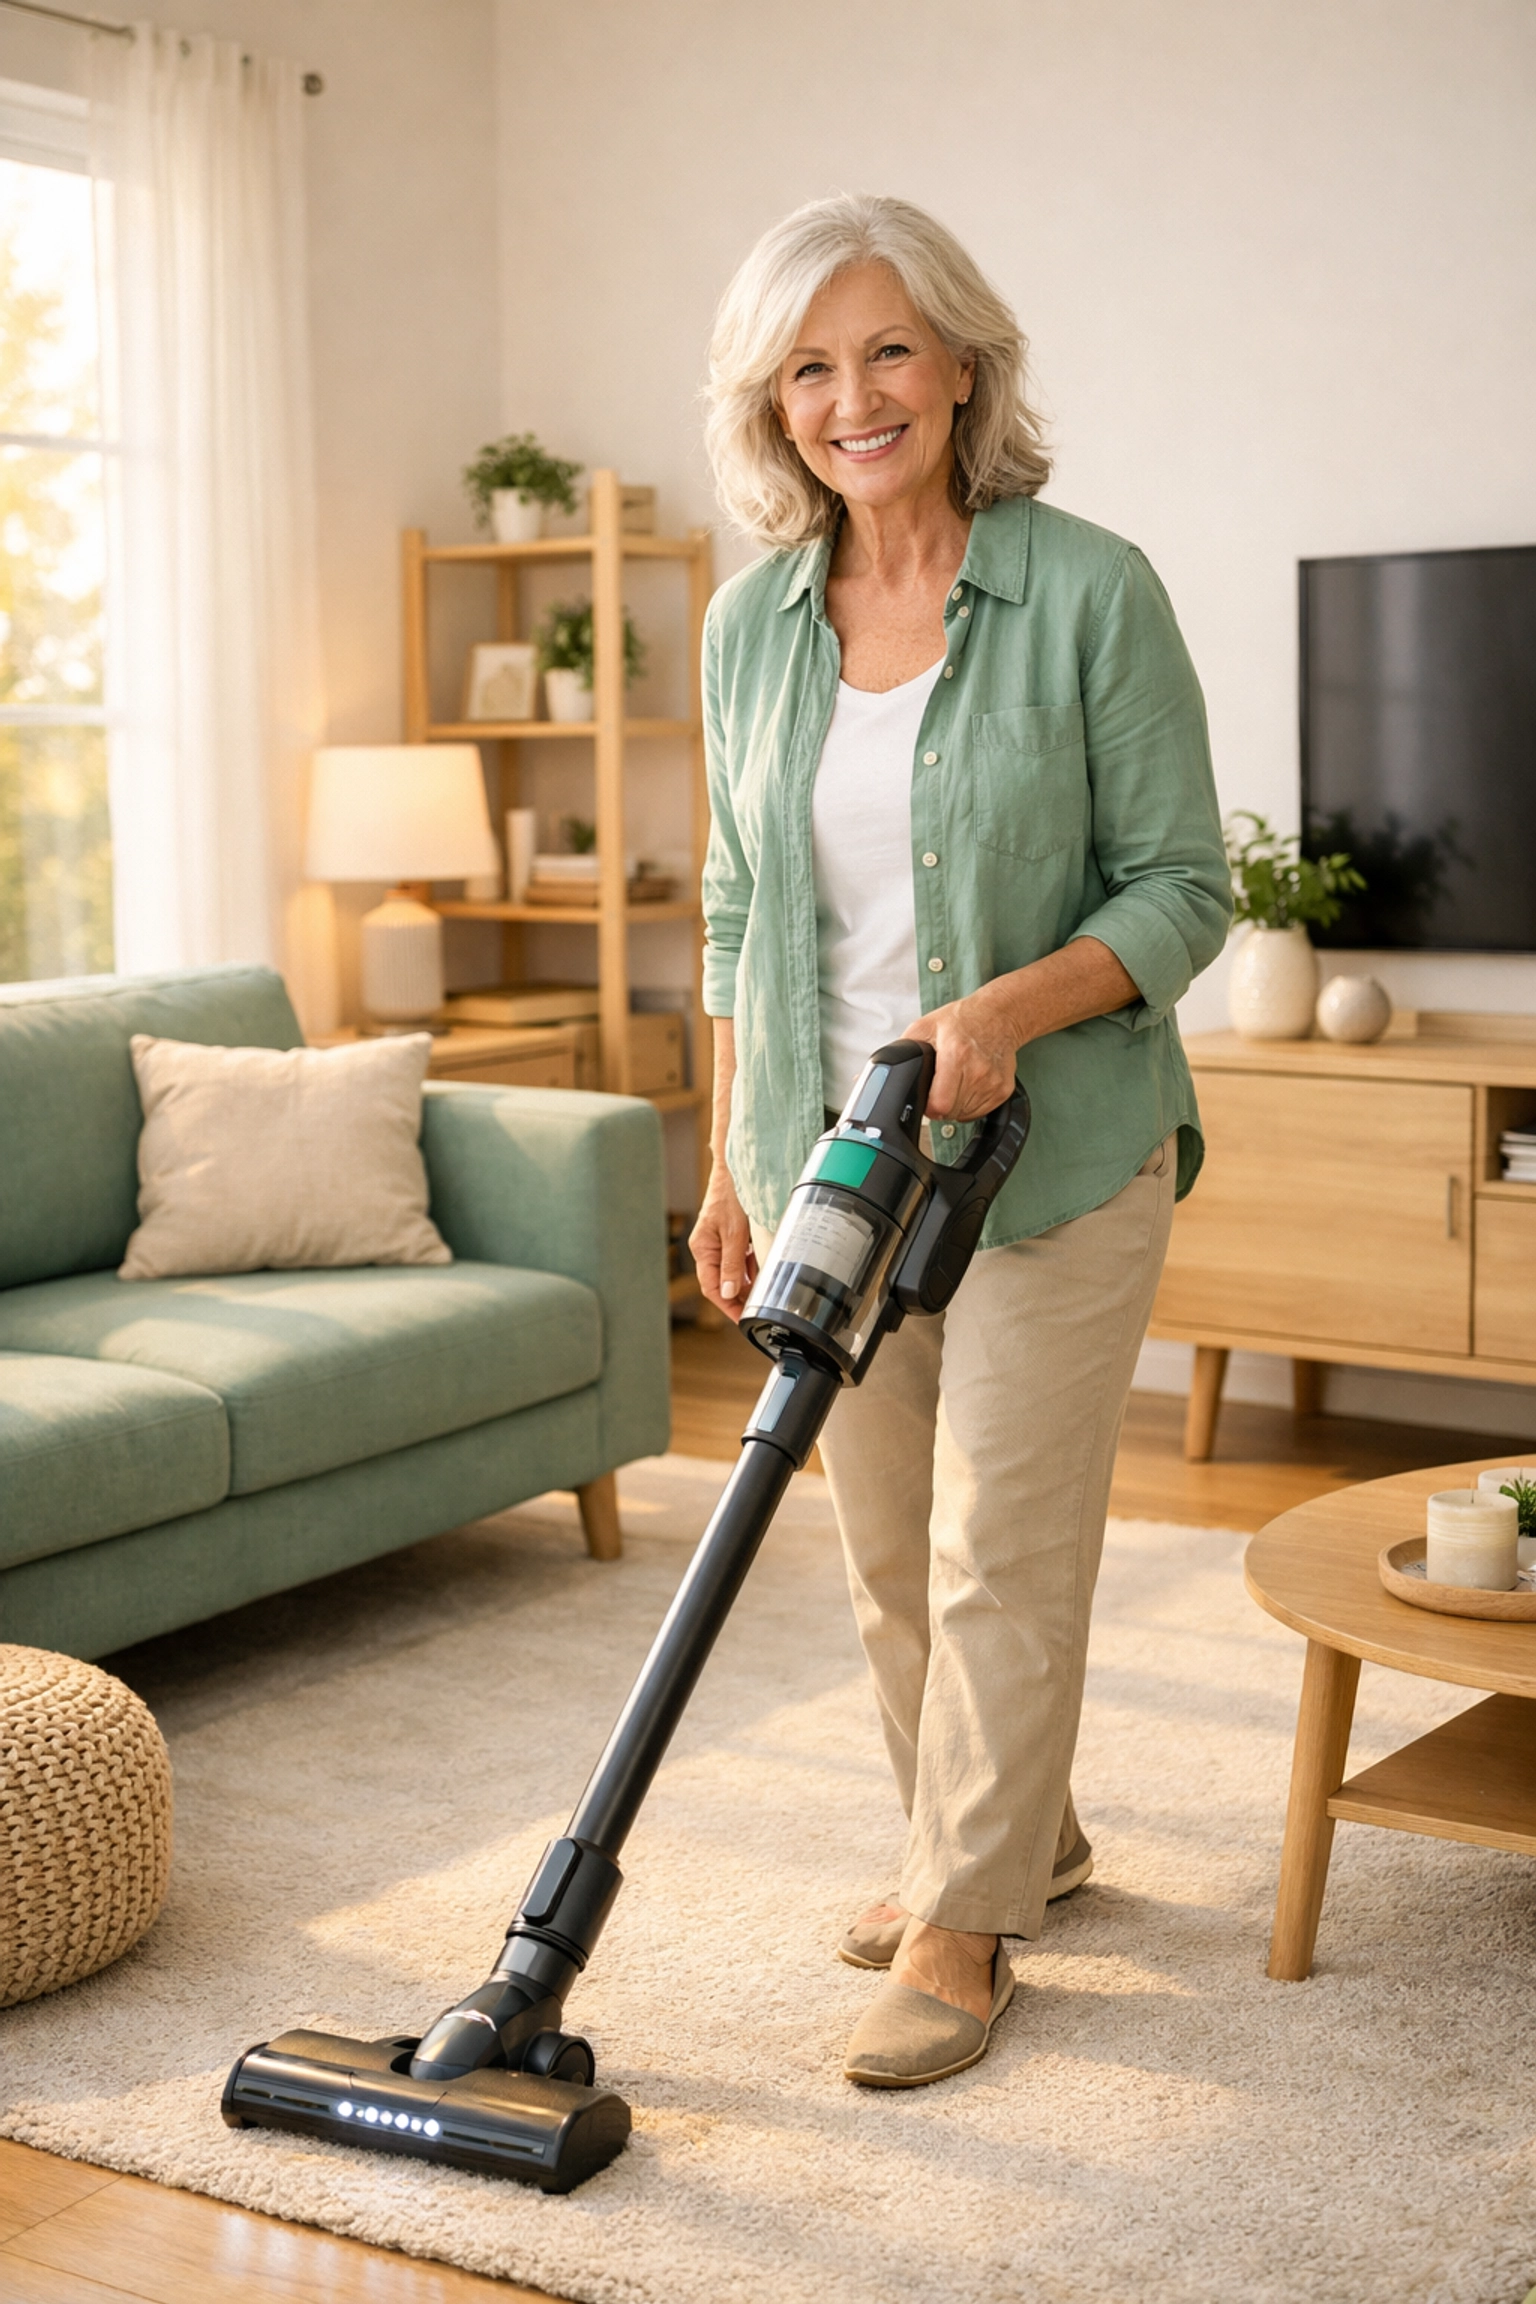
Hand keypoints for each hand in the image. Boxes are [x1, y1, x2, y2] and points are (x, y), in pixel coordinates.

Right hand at [689, 1162, 756, 1321]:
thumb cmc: (731, 1195)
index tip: (743, 1319)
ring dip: (747, 1281)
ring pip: (733, 1270)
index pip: (712, 1287)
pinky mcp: (730, 1234)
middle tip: (759, 1308)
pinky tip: (762, 1269)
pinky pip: (740, 1257)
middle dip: (740, 1296)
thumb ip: (731, 1264)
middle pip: (722, 1282)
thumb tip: (728, 1293)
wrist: (736, 1167)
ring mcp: (719, 1241)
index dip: (728, 1306)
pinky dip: (751, 1265)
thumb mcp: (735, 1233)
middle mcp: (708, 1247)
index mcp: (703, 1249)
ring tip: (763, 1291)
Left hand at [901, 989, 1018, 1121]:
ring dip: (955, 1104)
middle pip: (950, 1111)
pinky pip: (980, 1112)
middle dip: (940, 1103)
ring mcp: (993, 1082)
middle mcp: (978, 1070)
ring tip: (956, 1080)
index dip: (928, 1106)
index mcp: (956, 1054)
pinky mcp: (1003, 1089)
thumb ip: (901, 1052)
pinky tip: (969, 1083)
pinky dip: (970, 1104)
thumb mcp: (923, 1027)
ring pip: (964, 1114)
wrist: (998, 1015)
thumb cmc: (961, 1020)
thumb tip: (879, 1074)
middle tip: (940, 1084)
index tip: (926, 1097)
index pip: (940, 1104)